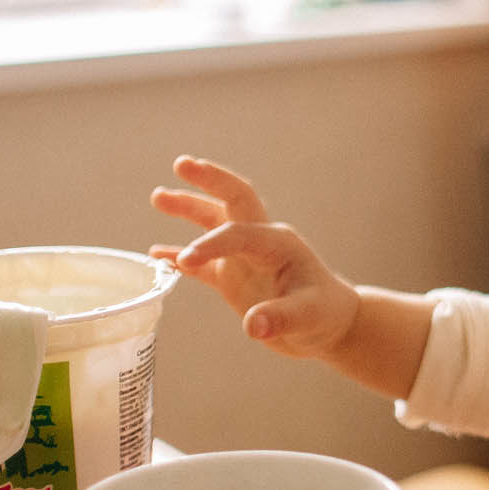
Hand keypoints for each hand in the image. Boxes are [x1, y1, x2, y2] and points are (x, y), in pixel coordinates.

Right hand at [149, 155, 358, 359]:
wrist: (332, 325)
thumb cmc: (325, 314)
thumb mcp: (309, 317)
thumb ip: (282, 318)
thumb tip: (253, 325)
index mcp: (278, 243)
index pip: (238, 232)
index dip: (211, 244)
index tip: (187, 260)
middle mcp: (260, 242)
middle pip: (231, 202)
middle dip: (208, 182)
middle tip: (180, 164)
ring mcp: (245, 258)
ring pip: (213, 224)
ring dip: (188, 209)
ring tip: (158, 197)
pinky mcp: (235, 278)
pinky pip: (204, 264)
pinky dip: (181, 258)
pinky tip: (156, 254)